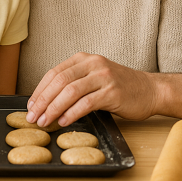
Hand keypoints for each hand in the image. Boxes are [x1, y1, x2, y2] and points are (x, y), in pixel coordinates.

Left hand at [26, 52, 157, 126]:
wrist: (150, 90)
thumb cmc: (120, 87)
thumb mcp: (94, 77)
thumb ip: (75, 83)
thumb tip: (47, 101)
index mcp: (85, 59)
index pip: (55, 72)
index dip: (40, 90)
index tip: (31, 105)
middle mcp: (93, 64)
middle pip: (60, 81)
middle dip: (43, 100)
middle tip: (33, 116)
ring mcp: (104, 77)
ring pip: (71, 91)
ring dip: (54, 108)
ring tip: (45, 121)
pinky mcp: (113, 92)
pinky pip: (87, 103)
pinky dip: (72, 113)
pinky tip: (64, 122)